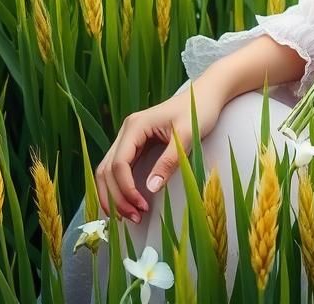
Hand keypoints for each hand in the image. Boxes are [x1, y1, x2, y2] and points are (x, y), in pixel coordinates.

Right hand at [95, 83, 224, 221]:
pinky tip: (127, 202)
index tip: (141, 206)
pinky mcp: (136, 144)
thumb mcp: (187, 135)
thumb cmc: (199, 110)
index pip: (119, 164)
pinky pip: (119, 169)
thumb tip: (151, 189)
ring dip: (114, 195)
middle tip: (133, 217)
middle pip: (107, 170)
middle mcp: (127, 131)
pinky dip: (119, 187)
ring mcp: (129, 137)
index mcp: (135, 126)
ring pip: (108, 171)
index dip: (126, 189)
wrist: (206, 95)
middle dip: (116, 197)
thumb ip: (169, 161)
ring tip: (129, 215)